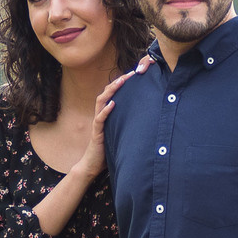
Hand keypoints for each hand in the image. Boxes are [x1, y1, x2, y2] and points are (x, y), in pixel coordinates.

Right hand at [69, 53, 153, 181]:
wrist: (93, 164)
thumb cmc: (108, 148)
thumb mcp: (120, 132)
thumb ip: (127, 122)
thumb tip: (144, 115)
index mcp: (107, 113)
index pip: (114, 93)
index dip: (122, 83)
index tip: (135, 74)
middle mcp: (101, 114)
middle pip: (107, 93)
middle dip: (118, 81)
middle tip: (131, 73)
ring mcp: (98, 123)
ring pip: (101, 101)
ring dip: (111, 91)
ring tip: (121, 82)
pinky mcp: (97, 132)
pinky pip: (100, 119)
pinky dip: (106, 111)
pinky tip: (113, 104)